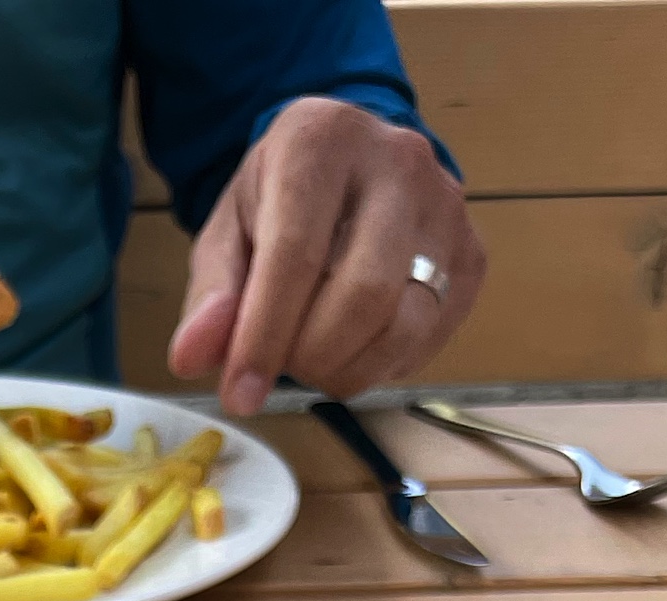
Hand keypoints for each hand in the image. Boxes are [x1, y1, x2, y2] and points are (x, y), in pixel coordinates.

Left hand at [167, 97, 483, 415]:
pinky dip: (384, 366)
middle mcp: (397, 161)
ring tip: (314, 360)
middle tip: (281, 368)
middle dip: (311, 357)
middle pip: (363, 294)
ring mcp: (446, 206)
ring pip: (405, 323)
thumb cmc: (281, 201)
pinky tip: (354, 349)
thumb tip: (193, 358)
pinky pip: (431, 336)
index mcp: (321, 140)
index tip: (239, 394)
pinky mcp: (473, 252)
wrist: (351, 164)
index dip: (264, 337)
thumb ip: (212, 294)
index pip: (296, 254)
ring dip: (348, 370)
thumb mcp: (230, 231)